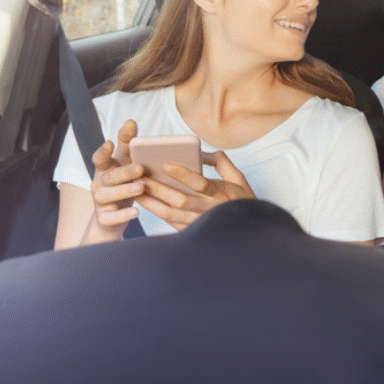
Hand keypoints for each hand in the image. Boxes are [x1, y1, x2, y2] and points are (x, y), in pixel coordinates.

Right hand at [87, 119, 145, 241]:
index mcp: (105, 169)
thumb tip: (131, 121)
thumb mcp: (124, 163)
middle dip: (124, 172)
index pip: (100, 158)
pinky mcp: (104, 218)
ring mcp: (100, 201)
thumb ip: (127, 144)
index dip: (103, 152)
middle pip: (110, 176)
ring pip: (108, 195)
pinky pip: (111, 217)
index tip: (109, 143)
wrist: (112, 219)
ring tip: (141, 188)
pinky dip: (123, 215)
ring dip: (125, 191)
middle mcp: (99, 183)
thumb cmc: (122, 184)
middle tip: (140, 168)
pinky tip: (136, 212)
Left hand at [136, 149, 255, 230]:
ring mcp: (199, 222)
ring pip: (170, 213)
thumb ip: (220, 161)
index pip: (200, 183)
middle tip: (141, 176)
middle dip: (158, 188)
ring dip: (151, 201)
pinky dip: (156, 212)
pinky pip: (170, 222)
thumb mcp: (238, 177)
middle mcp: (208, 209)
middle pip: (178, 199)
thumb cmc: (242, 200)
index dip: (182, 174)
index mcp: (221, 193)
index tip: (166, 164)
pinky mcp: (192, 231)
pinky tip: (145, 202)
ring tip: (137, 189)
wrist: (246, 231)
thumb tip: (200, 152)